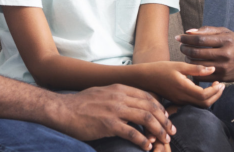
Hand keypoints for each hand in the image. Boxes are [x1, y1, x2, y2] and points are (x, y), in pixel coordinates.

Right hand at [48, 84, 175, 149]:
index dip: (160, 108)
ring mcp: (114, 110)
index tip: (166, 119)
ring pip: (145, 118)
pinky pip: (132, 132)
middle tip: (171, 132)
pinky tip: (146, 147)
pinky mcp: (108, 124)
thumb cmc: (81, 104)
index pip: (148, 96)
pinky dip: (143, 141)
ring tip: (163, 140)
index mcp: (120, 88)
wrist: (62, 110)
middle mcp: (119, 97)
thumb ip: (118, 97)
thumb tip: (130, 104)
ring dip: (158, 130)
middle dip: (164, 120)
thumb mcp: (102, 93)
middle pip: (150, 107)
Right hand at [133, 62, 225, 106]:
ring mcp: (180, 101)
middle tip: (221, 85)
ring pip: (200, 105)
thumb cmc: (160, 69)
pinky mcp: (178, 101)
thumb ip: (196, 69)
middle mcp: (182, 98)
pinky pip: (194, 103)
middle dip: (216, 95)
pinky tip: (205, 88)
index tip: (220, 82)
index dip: (215, 91)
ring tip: (215, 86)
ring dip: (211, 97)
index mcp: (183, 88)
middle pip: (205, 103)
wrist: (145, 78)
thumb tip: (213, 69)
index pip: (204, 95)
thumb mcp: (179, 65)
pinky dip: (203, 98)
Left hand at [177, 27, 233, 81]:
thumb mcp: (224, 32)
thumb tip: (188, 32)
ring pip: (198, 65)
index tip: (178, 37)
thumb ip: (206, 30)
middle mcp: (225, 54)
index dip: (187, 38)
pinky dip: (194, 70)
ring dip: (188, 59)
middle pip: (197, 52)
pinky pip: (202, 76)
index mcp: (225, 40)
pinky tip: (192, 65)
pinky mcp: (222, 78)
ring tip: (187, 55)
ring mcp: (223, 67)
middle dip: (185, 49)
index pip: (200, 39)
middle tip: (181, 47)